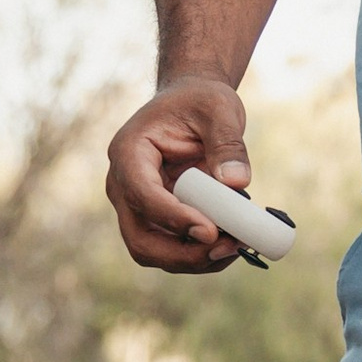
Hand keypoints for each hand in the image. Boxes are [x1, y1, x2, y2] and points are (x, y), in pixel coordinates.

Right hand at [105, 76, 254, 272]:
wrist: (191, 104)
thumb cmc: (200, 101)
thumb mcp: (219, 109)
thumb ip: (228, 143)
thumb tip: (237, 183)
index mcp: (129, 153)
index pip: (142, 195)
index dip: (174, 218)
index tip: (211, 230)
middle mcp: (124, 185)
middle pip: (139, 238)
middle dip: (183, 253)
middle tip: (228, 248)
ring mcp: (137, 206)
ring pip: (153, 252)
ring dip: (194, 260)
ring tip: (236, 247)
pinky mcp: (156, 219)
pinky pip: (172, 249)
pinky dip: (200, 256)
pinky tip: (231, 245)